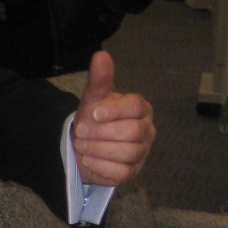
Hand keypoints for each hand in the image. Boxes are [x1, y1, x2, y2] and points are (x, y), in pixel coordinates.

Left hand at [71, 52, 154, 186]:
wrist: (86, 144)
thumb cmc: (95, 118)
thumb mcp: (93, 98)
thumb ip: (99, 79)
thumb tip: (101, 55)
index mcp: (140, 108)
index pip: (135, 106)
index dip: (113, 111)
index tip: (93, 113)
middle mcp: (147, 130)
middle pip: (132, 132)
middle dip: (102, 133)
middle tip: (81, 132)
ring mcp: (142, 152)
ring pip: (127, 153)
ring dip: (98, 149)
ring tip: (82, 145)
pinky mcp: (132, 172)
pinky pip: (121, 172)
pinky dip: (100, 165)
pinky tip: (87, 159)